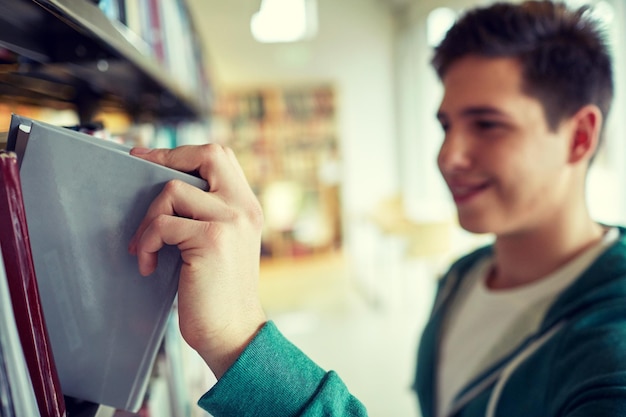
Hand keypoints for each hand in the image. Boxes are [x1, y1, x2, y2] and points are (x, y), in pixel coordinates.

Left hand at [128, 144, 266, 377]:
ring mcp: (230, 221)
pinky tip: (148, 264)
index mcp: (248, 207)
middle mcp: (244, 208)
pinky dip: (146, 243)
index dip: (186, 153)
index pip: (221, 157)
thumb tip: (167, 190)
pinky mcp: (211, 239)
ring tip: (144, 247)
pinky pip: (163, 224)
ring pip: (173, 191)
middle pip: (208, 154)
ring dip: (148, 219)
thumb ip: (210, 214)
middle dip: (167, 157)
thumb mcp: (225, 244)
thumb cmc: (218, 293)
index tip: (153, 158)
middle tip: (138, 167)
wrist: (232, 332)